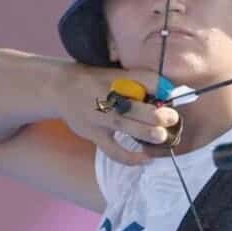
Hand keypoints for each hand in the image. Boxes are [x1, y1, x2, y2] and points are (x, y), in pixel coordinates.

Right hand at [51, 64, 179, 164]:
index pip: (146, 79)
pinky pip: (113, 150)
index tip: (172, 95)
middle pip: (136, 106)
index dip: (163, 88)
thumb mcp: (115, 72)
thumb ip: (140, 81)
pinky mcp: (94, 134)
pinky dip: (130, 158)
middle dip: (158, 114)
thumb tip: (170, 92)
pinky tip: (146, 159)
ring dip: (148, 133)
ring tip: (162, 136)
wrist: (59, 88)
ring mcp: (99, 116)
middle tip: (172, 119)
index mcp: (117, 77)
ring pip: (126, 126)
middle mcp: (108, 95)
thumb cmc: (95, 80)